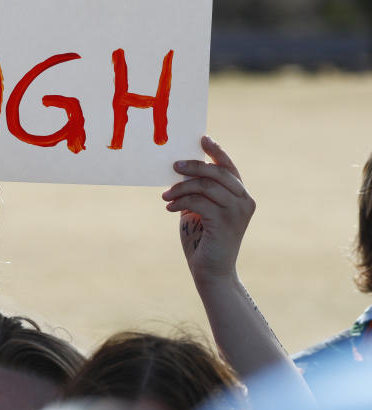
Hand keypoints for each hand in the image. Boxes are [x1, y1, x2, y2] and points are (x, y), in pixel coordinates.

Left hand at [161, 136, 255, 284]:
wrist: (211, 271)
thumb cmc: (202, 239)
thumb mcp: (200, 209)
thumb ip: (198, 191)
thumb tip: (180, 168)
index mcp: (240, 196)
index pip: (229, 167)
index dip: (216, 151)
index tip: (202, 138)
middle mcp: (244, 201)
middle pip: (218, 172)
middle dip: (194, 166)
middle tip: (173, 165)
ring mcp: (237, 212)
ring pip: (207, 185)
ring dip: (181, 187)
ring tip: (165, 196)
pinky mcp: (225, 223)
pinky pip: (199, 201)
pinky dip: (181, 201)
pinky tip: (169, 208)